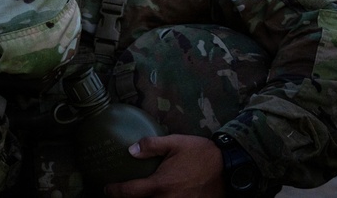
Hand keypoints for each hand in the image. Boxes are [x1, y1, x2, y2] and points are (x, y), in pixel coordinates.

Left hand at [103, 134, 224, 197]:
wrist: (230, 169)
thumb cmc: (201, 153)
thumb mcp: (175, 143)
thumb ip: (151, 145)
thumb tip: (130, 150)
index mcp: (160, 184)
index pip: (129, 192)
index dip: (114, 192)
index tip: (106, 189)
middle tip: (119, 195)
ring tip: (137, 197)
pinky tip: (157, 197)